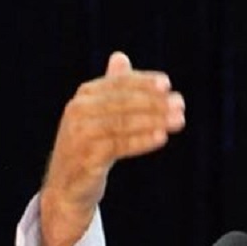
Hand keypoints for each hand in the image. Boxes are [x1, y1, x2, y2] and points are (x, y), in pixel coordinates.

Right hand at [35, 51, 185, 245]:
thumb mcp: (98, 115)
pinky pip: (118, 146)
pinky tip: (161, 138)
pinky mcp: (86, 158)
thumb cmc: (88, 147)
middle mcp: (78, 111)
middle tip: (180, 105)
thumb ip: (112, 88)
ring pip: (122, 123)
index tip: (168, 85)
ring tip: (178, 120)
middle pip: (123, 102)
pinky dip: (141, 141)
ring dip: (153, 120)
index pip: (118, 83)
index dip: (143, 83)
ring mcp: (80, 135)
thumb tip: (120, 57)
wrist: (66, 188)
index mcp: (84, 96)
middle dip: (154, 102)